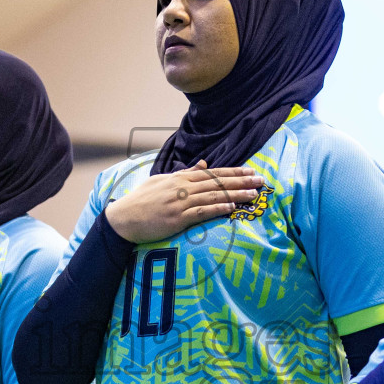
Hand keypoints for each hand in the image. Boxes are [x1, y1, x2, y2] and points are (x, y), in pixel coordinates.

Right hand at [104, 160, 263, 243]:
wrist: (123, 218)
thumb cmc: (141, 201)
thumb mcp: (161, 181)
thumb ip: (184, 173)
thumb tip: (202, 164)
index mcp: (180, 178)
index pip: (212, 173)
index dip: (233, 172)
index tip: (250, 171)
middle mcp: (182, 188)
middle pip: (217, 183)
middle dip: (241, 181)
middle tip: (261, 180)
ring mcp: (180, 203)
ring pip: (213, 196)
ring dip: (236, 195)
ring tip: (254, 195)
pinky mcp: (177, 219)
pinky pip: (202, 212)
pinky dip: (218, 209)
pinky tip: (232, 208)